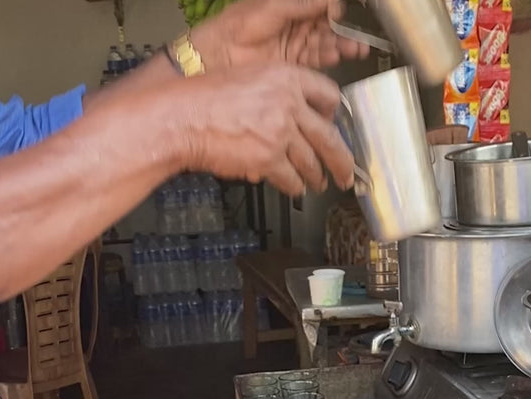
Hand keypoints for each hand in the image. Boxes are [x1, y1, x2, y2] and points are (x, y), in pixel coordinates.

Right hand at [170, 64, 353, 195]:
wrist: (183, 118)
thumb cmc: (204, 98)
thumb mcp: (248, 78)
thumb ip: (278, 92)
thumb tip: (297, 115)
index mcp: (287, 78)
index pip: (328, 95)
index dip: (334, 114)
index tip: (335, 126)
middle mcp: (289, 104)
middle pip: (330, 136)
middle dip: (342, 160)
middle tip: (347, 172)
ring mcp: (281, 133)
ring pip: (311, 162)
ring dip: (316, 177)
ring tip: (318, 184)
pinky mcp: (269, 158)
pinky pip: (291, 179)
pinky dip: (294, 187)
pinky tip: (294, 189)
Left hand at [192, 0, 368, 70]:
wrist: (219, 54)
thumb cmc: (239, 25)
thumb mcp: (273, 7)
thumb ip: (302, 4)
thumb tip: (330, 2)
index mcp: (294, 5)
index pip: (324, 6)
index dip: (336, 11)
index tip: (342, 15)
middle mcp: (299, 23)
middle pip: (330, 26)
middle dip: (345, 32)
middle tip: (359, 39)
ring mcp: (298, 43)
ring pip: (326, 43)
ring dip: (341, 46)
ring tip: (354, 49)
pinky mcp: (294, 62)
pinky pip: (316, 59)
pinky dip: (327, 58)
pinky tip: (335, 56)